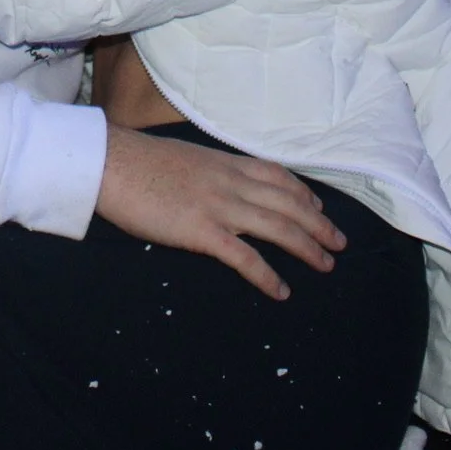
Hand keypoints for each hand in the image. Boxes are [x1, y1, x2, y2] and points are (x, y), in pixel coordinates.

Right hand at [94, 125, 344, 300]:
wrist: (111, 163)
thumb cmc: (137, 162)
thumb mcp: (183, 157)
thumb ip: (206, 171)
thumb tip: (213, 185)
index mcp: (224, 163)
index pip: (277, 176)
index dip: (304, 193)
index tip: (319, 206)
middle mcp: (230, 182)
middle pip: (288, 203)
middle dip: (319, 224)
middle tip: (339, 242)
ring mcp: (219, 206)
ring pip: (278, 227)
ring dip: (307, 247)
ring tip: (326, 265)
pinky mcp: (203, 231)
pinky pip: (245, 257)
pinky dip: (267, 276)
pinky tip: (281, 291)